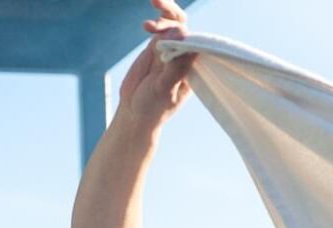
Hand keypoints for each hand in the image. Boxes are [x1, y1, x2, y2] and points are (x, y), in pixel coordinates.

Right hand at [116, 0, 196, 130]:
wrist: (135, 113)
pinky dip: (156, 19)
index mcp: (194, 68)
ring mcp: (171, 49)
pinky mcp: (157, 46)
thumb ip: (174, 66)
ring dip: (165, 10)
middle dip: (173, 13)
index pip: (197, 43)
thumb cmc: (153, 108)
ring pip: (173, 23)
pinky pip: (160, 27)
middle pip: (185, 28)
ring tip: (153, 6)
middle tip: (158, 3)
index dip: (187, 33)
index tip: (174, 30)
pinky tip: (145, 23)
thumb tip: (183, 37)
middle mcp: (185, 56)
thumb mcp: (164, 90)